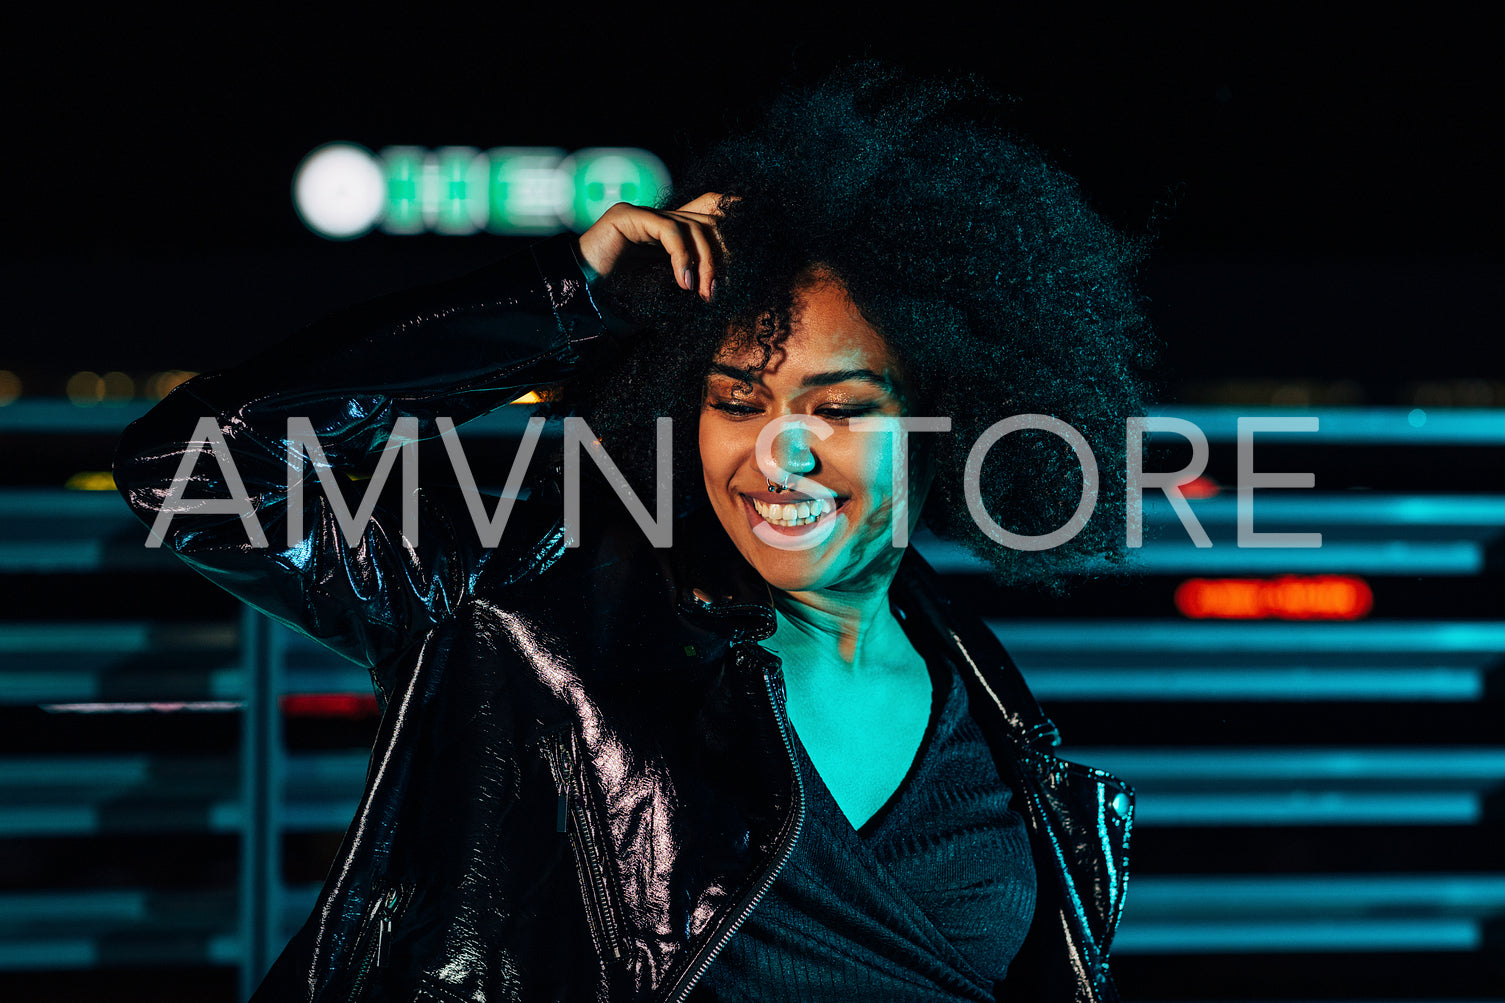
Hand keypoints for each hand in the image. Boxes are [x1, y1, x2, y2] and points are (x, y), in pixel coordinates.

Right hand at [575, 192, 725, 301]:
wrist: (579, 304)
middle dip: (721, 258)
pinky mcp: (627, 216)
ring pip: (693, 226)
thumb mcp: (668, 296)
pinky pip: (670, 230)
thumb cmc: (619, 305)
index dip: (731, 237)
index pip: (711, 222)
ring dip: (705, 262)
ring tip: (702, 294)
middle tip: (716, 293)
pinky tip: (684, 283)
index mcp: (670, 237)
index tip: (741, 273)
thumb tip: (725, 285)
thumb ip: (692, 283)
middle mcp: (659, 221)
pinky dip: (682, 257)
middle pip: (708, 223)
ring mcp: (643, 215)